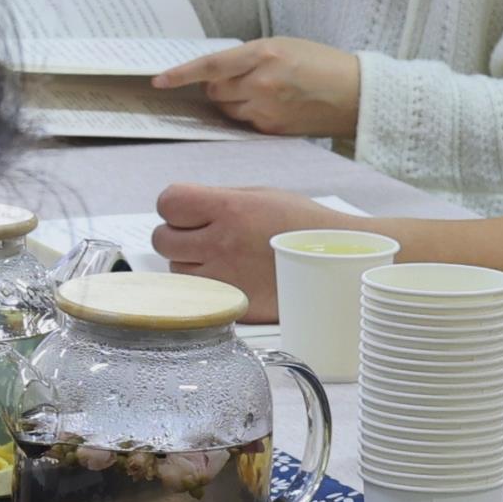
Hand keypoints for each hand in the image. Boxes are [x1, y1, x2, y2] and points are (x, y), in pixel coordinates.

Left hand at [148, 182, 341, 308]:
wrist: (339, 262)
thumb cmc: (303, 225)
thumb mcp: (262, 196)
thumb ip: (219, 200)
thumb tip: (183, 207)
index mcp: (229, 209)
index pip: (169, 202)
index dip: (173, 207)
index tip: (185, 212)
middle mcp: (222, 244)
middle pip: (162, 240)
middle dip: (176, 237)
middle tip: (199, 239)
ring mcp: (226, 278)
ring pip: (176, 272)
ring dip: (190, 265)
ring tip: (221, 260)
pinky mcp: (234, 305)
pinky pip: (199, 297)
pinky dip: (206, 289)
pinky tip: (228, 280)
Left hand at [155, 36, 362, 139]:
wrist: (354, 93)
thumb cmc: (320, 63)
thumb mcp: (283, 47)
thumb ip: (248, 58)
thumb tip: (213, 74)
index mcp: (264, 54)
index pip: (211, 65)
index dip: (182, 74)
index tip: (158, 80)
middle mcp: (262, 82)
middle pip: (215, 90)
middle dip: (217, 86)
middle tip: (239, 80)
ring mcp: (267, 108)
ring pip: (227, 109)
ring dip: (232, 102)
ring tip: (260, 93)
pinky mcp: (273, 129)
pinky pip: (244, 123)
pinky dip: (248, 115)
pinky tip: (270, 107)